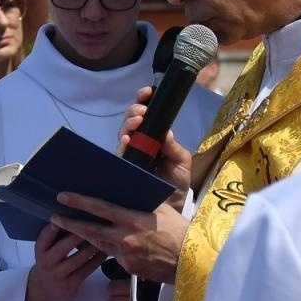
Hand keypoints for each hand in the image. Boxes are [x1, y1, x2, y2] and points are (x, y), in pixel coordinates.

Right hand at [22, 224, 105, 300]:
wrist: (40, 292)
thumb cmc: (48, 264)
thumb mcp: (44, 251)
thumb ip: (55, 237)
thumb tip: (76, 217)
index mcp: (40, 251)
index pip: (44, 238)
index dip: (51, 230)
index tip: (60, 219)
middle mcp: (47, 263)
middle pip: (62, 248)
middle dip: (78, 236)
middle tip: (93, 224)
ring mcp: (58, 275)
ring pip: (78, 259)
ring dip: (92, 247)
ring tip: (104, 237)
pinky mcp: (70, 285)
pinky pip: (86, 270)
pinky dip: (97, 260)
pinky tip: (105, 252)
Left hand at [52, 192, 187, 284]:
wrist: (190, 261)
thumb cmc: (178, 231)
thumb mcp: (160, 209)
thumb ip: (139, 202)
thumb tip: (125, 189)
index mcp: (133, 219)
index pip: (100, 208)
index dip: (79, 202)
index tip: (62, 197)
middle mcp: (125, 238)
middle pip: (89, 230)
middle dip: (70, 223)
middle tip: (54, 217)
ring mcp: (124, 255)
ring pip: (97, 244)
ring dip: (83, 236)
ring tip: (71, 228)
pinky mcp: (127, 268)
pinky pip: (112, 255)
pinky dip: (107, 248)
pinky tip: (103, 242)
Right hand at [119, 85, 194, 204]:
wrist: (172, 208)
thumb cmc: (176, 183)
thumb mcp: (181, 162)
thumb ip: (173, 147)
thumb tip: (165, 131)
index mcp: (153, 137)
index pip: (145, 115)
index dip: (143, 100)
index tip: (148, 91)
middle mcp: (138, 144)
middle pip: (130, 121)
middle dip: (134, 111)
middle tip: (142, 112)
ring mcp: (130, 155)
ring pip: (123, 133)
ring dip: (128, 124)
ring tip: (137, 121)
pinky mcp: (124, 169)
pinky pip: (119, 155)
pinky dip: (122, 145)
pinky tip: (127, 140)